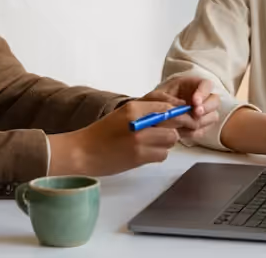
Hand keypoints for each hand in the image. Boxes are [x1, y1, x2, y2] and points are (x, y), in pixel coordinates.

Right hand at [48, 100, 181, 176]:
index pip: (166, 107)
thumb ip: (145, 112)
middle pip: (173, 123)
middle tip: (168, 132)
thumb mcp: (123, 114)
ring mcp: (139, 140)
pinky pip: (163, 155)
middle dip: (174, 128)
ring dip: (166, 143)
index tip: (182, 116)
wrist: (83, 152)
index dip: (178, 112)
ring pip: (170, 139)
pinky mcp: (139, 157)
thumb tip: (173, 112)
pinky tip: (146, 153)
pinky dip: (158, 154)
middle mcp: (138, 121)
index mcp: (133, 107)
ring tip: (152, 143)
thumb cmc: (102, 133)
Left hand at [144, 76, 221, 139]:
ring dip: (201, 121)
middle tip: (195, 114)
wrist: (148, 117)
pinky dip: (195, 132)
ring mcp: (202, 112)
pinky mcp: (199, 125)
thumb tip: (182, 106)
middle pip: (215, 101)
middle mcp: (200, 97)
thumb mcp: (155, 97)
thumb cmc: (152, 102)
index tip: (195, 102)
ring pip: (213, 116)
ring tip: (185, 125)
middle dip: (206, 108)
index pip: (206, 85)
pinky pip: (204, 130)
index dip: (203, 93)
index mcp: (190, 85)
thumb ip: (167, 99)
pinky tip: (183, 132)